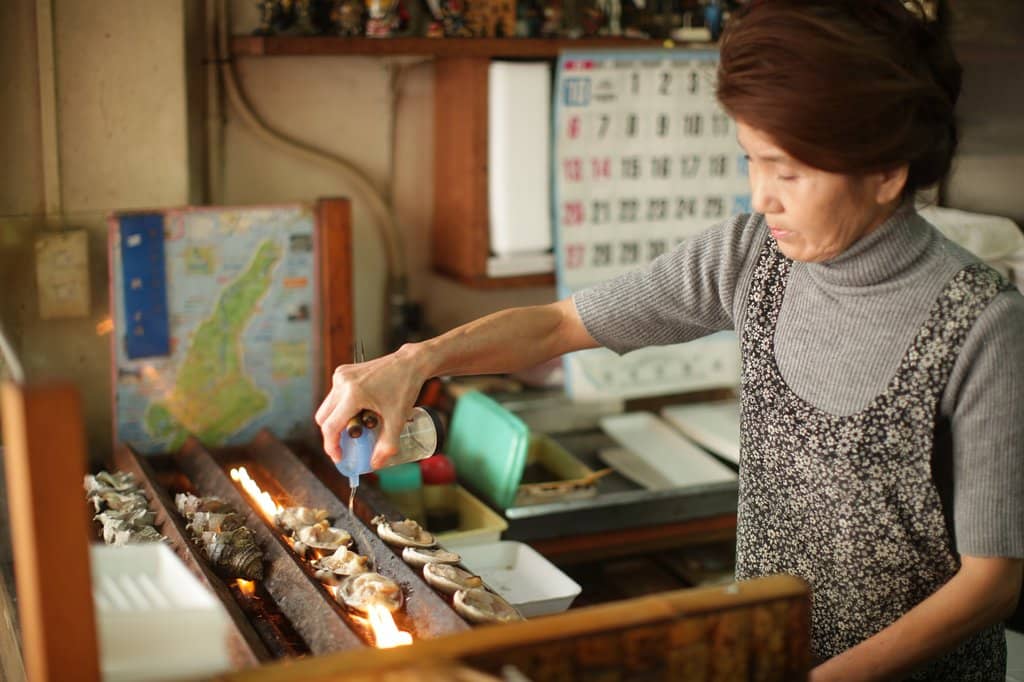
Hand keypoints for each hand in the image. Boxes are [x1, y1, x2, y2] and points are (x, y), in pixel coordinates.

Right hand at [314, 345, 426, 468]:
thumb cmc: (405, 389)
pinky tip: (359, 411)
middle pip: (323, 418)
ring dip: (337, 421)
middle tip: (346, 445)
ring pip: (327, 407)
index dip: (331, 446)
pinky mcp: (343, 372)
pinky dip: (341, 408)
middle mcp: (342, 382)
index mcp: (353, 394)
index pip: (331, 427)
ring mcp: (341, 375)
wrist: (410, 364)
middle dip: (332, 435)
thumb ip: (387, 445)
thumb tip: (375, 464)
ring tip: (357, 427)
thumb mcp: (398, 419)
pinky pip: (334, 396)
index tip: (339, 457)